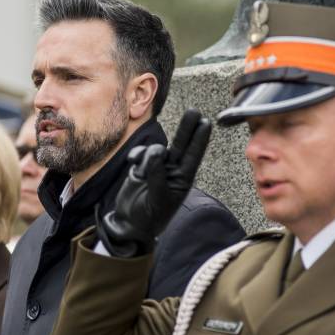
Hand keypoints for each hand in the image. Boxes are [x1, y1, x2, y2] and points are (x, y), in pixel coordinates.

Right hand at [97, 109, 211, 256]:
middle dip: (187, 128)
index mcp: (182, 179)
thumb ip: (157, 174)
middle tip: (194, 112)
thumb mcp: (157, 199)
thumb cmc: (148, 217)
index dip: (199, 139)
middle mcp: (172, 170)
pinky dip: (136, 156)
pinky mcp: (141, 166)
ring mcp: (157, 167)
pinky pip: (140, 153)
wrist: (127, 223)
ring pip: (156, 149)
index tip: (206, 123)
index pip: (193, 156)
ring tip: (141, 173)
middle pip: (181, 145)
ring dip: (148, 156)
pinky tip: (133, 165)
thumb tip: (156, 150)